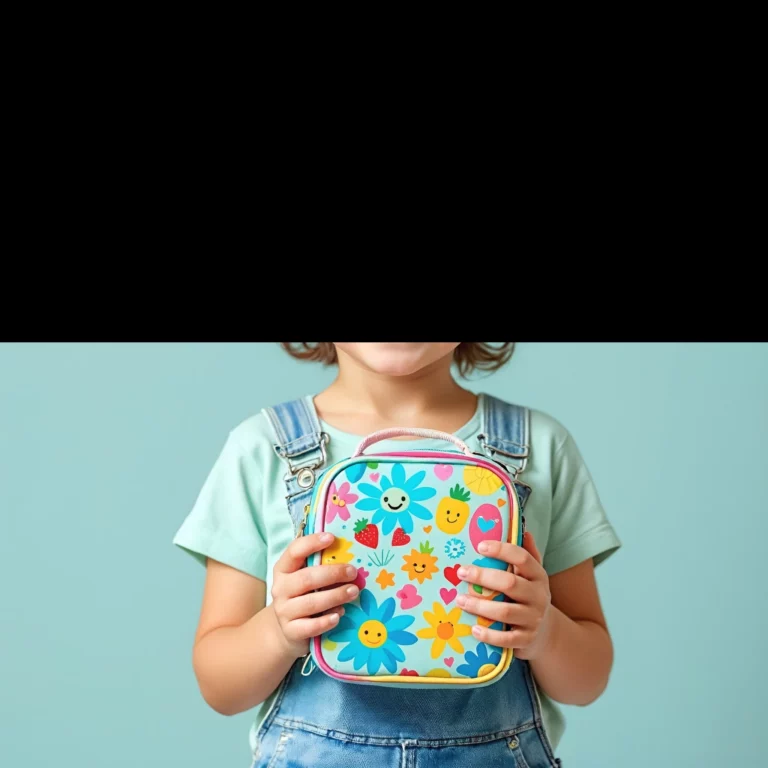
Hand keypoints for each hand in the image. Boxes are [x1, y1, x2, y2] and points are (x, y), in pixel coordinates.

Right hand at [271, 532, 359, 658]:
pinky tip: (339, 615)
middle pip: (306, 578)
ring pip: (310, 603)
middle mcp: (280, 588)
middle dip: (332, 574)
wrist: (287, 630)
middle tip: (353, 572)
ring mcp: (284, 611)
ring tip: (354, 592)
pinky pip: (309, 627)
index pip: (294, 551)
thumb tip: (349, 555)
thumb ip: (320, 566)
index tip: (332, 538)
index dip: (311, 543)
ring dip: (335, 596)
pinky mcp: (291, 631)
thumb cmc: (303, 595)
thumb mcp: (306, 578)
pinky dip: (325, 621)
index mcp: (283, 569)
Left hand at [455, 531, 551, 659]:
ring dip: (480, 605)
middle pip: (510, 584)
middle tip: (461, 572)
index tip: (480, 546)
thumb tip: (522, 529)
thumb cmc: (528, 595)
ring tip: (460, 600)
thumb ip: (526, 553)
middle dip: (483, 577)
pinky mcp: (526, 640)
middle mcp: (538, 596)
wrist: (545, 633)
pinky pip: (507, 639)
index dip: (501, 550)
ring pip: (505, 611)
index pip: (522, 558)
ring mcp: (533, 619)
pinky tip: (473, 629)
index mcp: (538, 575)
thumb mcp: (531, 574)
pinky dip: (489, 635)